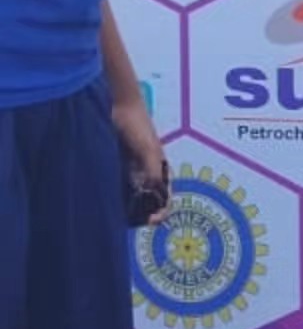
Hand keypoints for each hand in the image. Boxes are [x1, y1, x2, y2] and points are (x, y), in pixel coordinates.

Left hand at [113, 95, 169, 223]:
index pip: (166, 194)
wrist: (120, 105)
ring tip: (122, 217)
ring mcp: (132, 167)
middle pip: (150, 196)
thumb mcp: (148, 150)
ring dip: (132, 204)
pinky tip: (111, 202)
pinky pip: (120, 183)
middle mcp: (147, 169)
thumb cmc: (138, 126)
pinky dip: (119, 194)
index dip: (162, 209)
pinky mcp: (117, 163)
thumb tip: (152, 194)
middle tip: (136, 222)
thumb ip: (151, 171)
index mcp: (160, 167)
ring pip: (134, 192)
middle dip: (146, 211)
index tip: (153, 220)